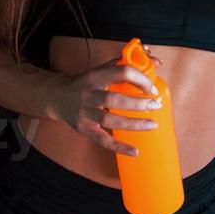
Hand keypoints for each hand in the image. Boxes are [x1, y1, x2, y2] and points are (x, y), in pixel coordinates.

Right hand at [48, 47, 165, 156]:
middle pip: (115, 99)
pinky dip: (120, 147)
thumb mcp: (101, 69)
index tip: (152, 88)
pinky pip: (103, 140)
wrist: (57, 96)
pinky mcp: (84, 129)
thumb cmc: (85, 83)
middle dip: (138, 103)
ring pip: (110, 120)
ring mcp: (85, 113)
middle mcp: (89, 94)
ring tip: (152, 124)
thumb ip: (127, 64)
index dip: (141, 79)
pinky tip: (135, 151)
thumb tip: (157, 62)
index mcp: (96, 76)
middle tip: (156, 105)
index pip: (122, 73)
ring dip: (133, 124)